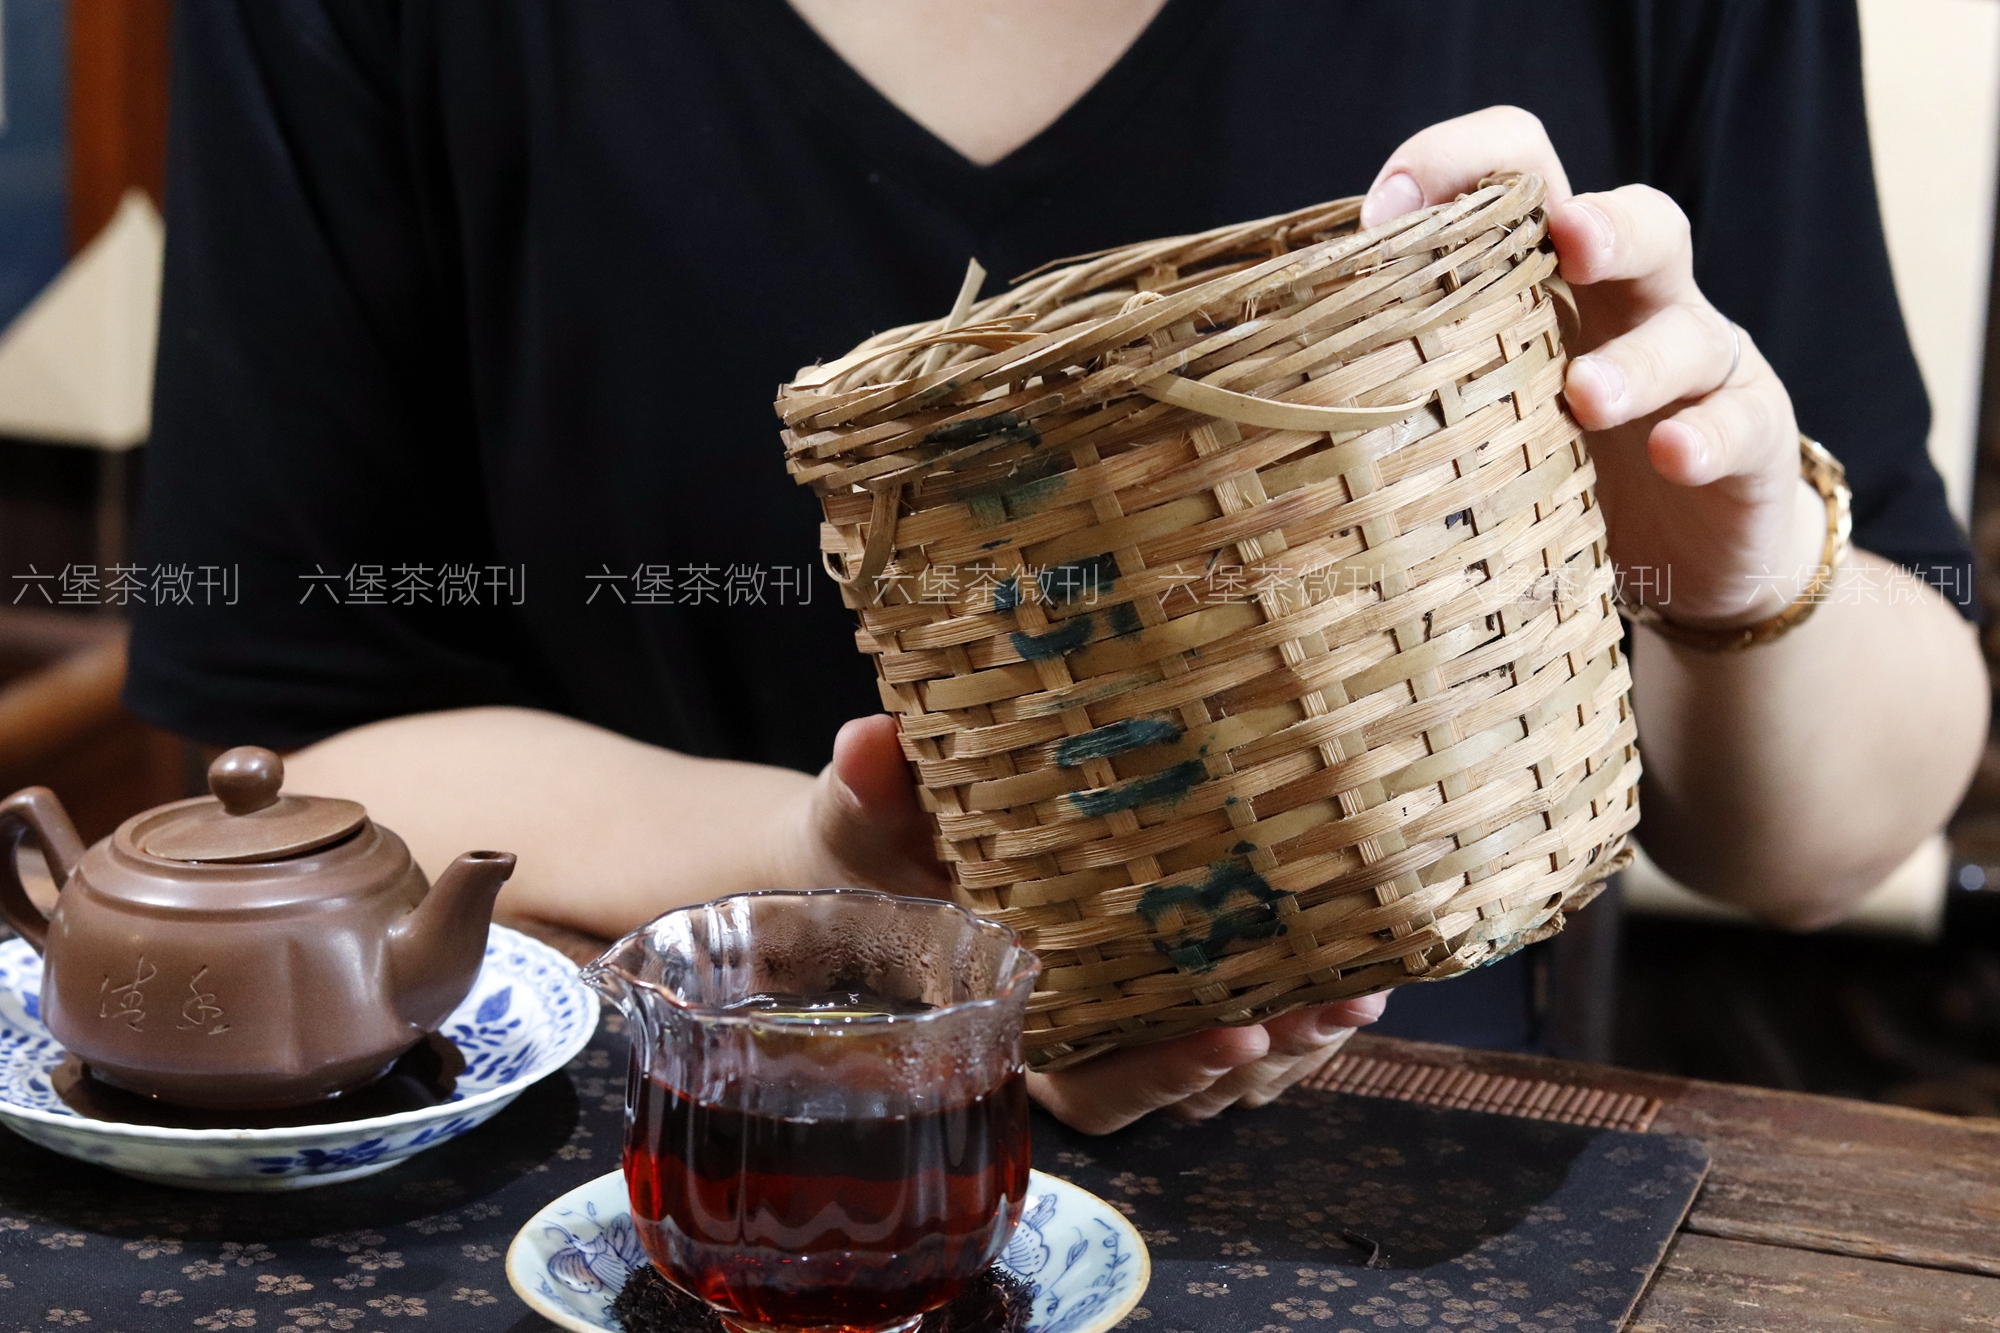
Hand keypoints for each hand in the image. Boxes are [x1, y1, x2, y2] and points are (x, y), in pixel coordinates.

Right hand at [782, 714, 1389, 1132]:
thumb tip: (871, 740)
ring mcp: (1130, 1014)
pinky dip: (1303, 1006)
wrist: (881, 860)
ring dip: (1300, 1040)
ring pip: (1230, 1070)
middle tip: (1329, 1005)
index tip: (1230, 1034)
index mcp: (1016, 1020)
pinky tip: (1360, 964)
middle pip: (1187, 1086)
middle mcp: (1081, 1035)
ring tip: (1360, 991)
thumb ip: (872, 794)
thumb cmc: (874, 851)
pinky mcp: (1170, 977)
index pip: (1096, 1082)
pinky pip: (1247, 1020)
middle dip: (1266, 1053)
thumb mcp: (863, 821)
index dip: (1163, 1072)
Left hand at [1360, 107, 1825, 628]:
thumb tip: (1241, 382)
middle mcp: (1634, 306)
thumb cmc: (1554, 469)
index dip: (1458, 166)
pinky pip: (1740, 424)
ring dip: (1636, 358)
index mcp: (1551, 283)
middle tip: (1559, 239)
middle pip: (1634, 224)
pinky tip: (1673, 455)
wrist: (1688, 562)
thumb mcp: (1474, 411)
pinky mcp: (1747, 442)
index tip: (1378, 210)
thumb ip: (1402, 376)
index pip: (1520, 177)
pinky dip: (1707, 436)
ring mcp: (1702, 368)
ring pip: (1687, 330)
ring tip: (1584, 396)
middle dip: (1595, 223)